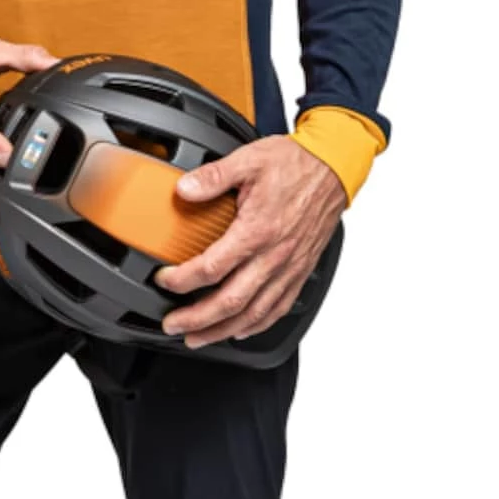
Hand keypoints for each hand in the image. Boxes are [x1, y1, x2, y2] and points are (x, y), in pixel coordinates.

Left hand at [154, 136, 343, 346]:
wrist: (334, 168)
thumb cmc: (296, 165)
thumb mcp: (249, 160)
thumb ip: (213, 177)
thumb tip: (183, 189)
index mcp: (257, 231)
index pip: (212, 268)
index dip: (182, 280)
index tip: (163, 280)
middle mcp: (274, 256)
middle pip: (230, 302)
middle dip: (196, 319)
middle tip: (173, 325)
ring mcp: (289, 267)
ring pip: (254, 313)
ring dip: (222, 331)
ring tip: (198, 338)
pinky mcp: (300, 271)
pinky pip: (279, 308)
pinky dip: (257, 325)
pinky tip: (240, 330)